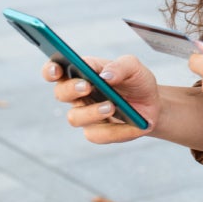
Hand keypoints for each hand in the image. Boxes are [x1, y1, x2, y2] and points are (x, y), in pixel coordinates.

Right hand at [42, 55, 158, 143]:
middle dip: (71, 90)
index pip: (56, 69)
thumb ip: (120, 66)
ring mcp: (85, 115)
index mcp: (81, 72)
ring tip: (111, 107)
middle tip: (87, 86)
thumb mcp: (134, 68)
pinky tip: (132, 125)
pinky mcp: (97, 133)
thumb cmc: (136, 81)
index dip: (51, 70)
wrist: (152, 104)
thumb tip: (105, 76)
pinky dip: (117, 131)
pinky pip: (98, 135)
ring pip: (75, 118)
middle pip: (60, 93)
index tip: (56, 70)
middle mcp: (78, 94)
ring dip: (92, 112)